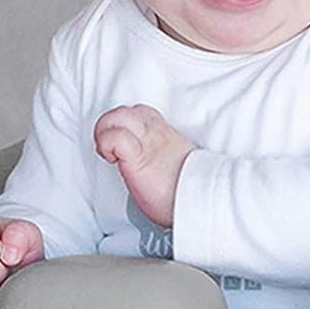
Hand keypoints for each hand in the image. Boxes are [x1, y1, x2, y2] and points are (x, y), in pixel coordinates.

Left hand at [94, 104, 195, 226]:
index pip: (139, 113)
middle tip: (110, 150)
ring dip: (105, 131)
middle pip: (126, 110)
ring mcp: (146, 141)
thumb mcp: (174, 164)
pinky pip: (116, 137)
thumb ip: (161, 157)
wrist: (204, 198)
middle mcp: (154, 132)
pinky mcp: (137, 156)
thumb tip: (152, 168)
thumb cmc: (188, 190)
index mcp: (163, 133)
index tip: (122, 147)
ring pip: (118, 115)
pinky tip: (113, 160)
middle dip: (110, 126)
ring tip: (109, 152)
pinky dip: (106, 144)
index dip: (124, 126)